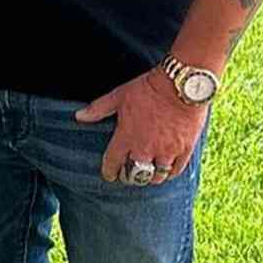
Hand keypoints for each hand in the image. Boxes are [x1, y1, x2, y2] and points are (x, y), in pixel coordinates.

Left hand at [74, 68, 207, 185]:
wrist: (181, 85)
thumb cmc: (148, 88)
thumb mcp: (119, 95)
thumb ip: (98, 108)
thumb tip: (79, 116)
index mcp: (127, 137)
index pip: (114, 162)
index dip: (109, 171)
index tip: (109, 174)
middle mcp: (146, 149)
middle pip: (134, 174)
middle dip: (129, 176)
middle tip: (128, 174)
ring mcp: (166, 152)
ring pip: (155, 176)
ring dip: (149, 177)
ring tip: (147, 174)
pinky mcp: (184, 150)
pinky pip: (175, 171)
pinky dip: (169, 173)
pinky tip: (166, 171)